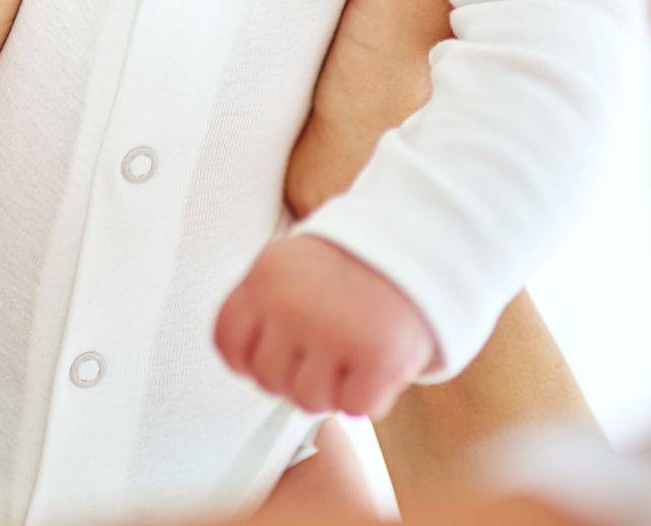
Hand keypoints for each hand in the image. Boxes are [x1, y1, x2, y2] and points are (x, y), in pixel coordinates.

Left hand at [215, 234, 434, 419]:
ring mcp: (334, 330)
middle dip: (296, 373)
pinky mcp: (377, 357)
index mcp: (266, 276)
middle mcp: (293, 304)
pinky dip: (369, 394)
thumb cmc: (353, 266)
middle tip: (327, 346)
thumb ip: (262, 306)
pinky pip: (356, 408)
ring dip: (333, 386)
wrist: (422, 243)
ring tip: (352, 349)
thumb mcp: (293, 265)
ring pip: (308, 401)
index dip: (250, 358)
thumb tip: (243, 365)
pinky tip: (376, 360)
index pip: (228, 342)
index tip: (277, 350)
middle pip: (268, 380)